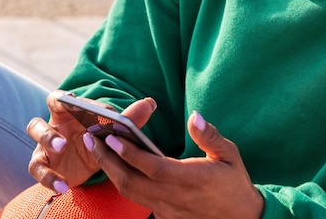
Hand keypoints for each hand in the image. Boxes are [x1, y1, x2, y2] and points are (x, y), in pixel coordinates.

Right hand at [26, 90, 156, 191]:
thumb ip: (129, 119)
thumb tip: (150, 103)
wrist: (92, 164)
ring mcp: (45, 148)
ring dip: (47, 148)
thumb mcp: (112, 132)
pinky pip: (39, 171)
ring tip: (62, 152)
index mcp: (67, 114)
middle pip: (37, 124)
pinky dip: (50, 179)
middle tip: (64, 142)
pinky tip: (64, 186)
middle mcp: (52, 128)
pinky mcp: (45, 166)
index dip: (62, 99)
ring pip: (36, 146)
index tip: (73, 100)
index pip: (58, 100)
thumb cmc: (100, 140)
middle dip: (48, 132)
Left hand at [84, 111, 264, 218]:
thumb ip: (210, 136)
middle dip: (108, 160)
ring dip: (111, 171)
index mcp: (191, 179)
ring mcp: (168, 210)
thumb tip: (195, 117)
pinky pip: (138, 199)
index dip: (130, 153)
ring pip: (130, 192)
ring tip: (97, 150)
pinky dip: (123, 182)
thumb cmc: (235, 184)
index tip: (112, 136)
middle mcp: (175, 197)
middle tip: (91, 140)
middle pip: (132, 182)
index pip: (153, 167)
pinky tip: (115, 166)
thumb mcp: (230, 156)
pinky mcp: (165, 216)